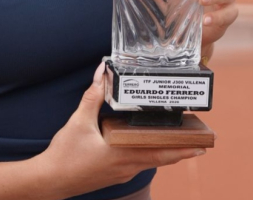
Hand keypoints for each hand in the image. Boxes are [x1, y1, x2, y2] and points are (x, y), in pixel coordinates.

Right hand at [36, 64, 204, 197]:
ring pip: (152, 162)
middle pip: (163, 158)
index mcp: (123, 153)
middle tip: (203, 143)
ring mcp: (122, 172)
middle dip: (184, 151)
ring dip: (168, 153)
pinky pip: (140, 164)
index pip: (161, 151)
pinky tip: (153, 147)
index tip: (202, 143)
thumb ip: (93, 96)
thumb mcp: (78, 121)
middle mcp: (127, 166)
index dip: (183, 148)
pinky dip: (152, 155)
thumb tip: (102, 71)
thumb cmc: (64, 154)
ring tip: (185, 142)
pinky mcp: (115, 174)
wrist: (48, 181)